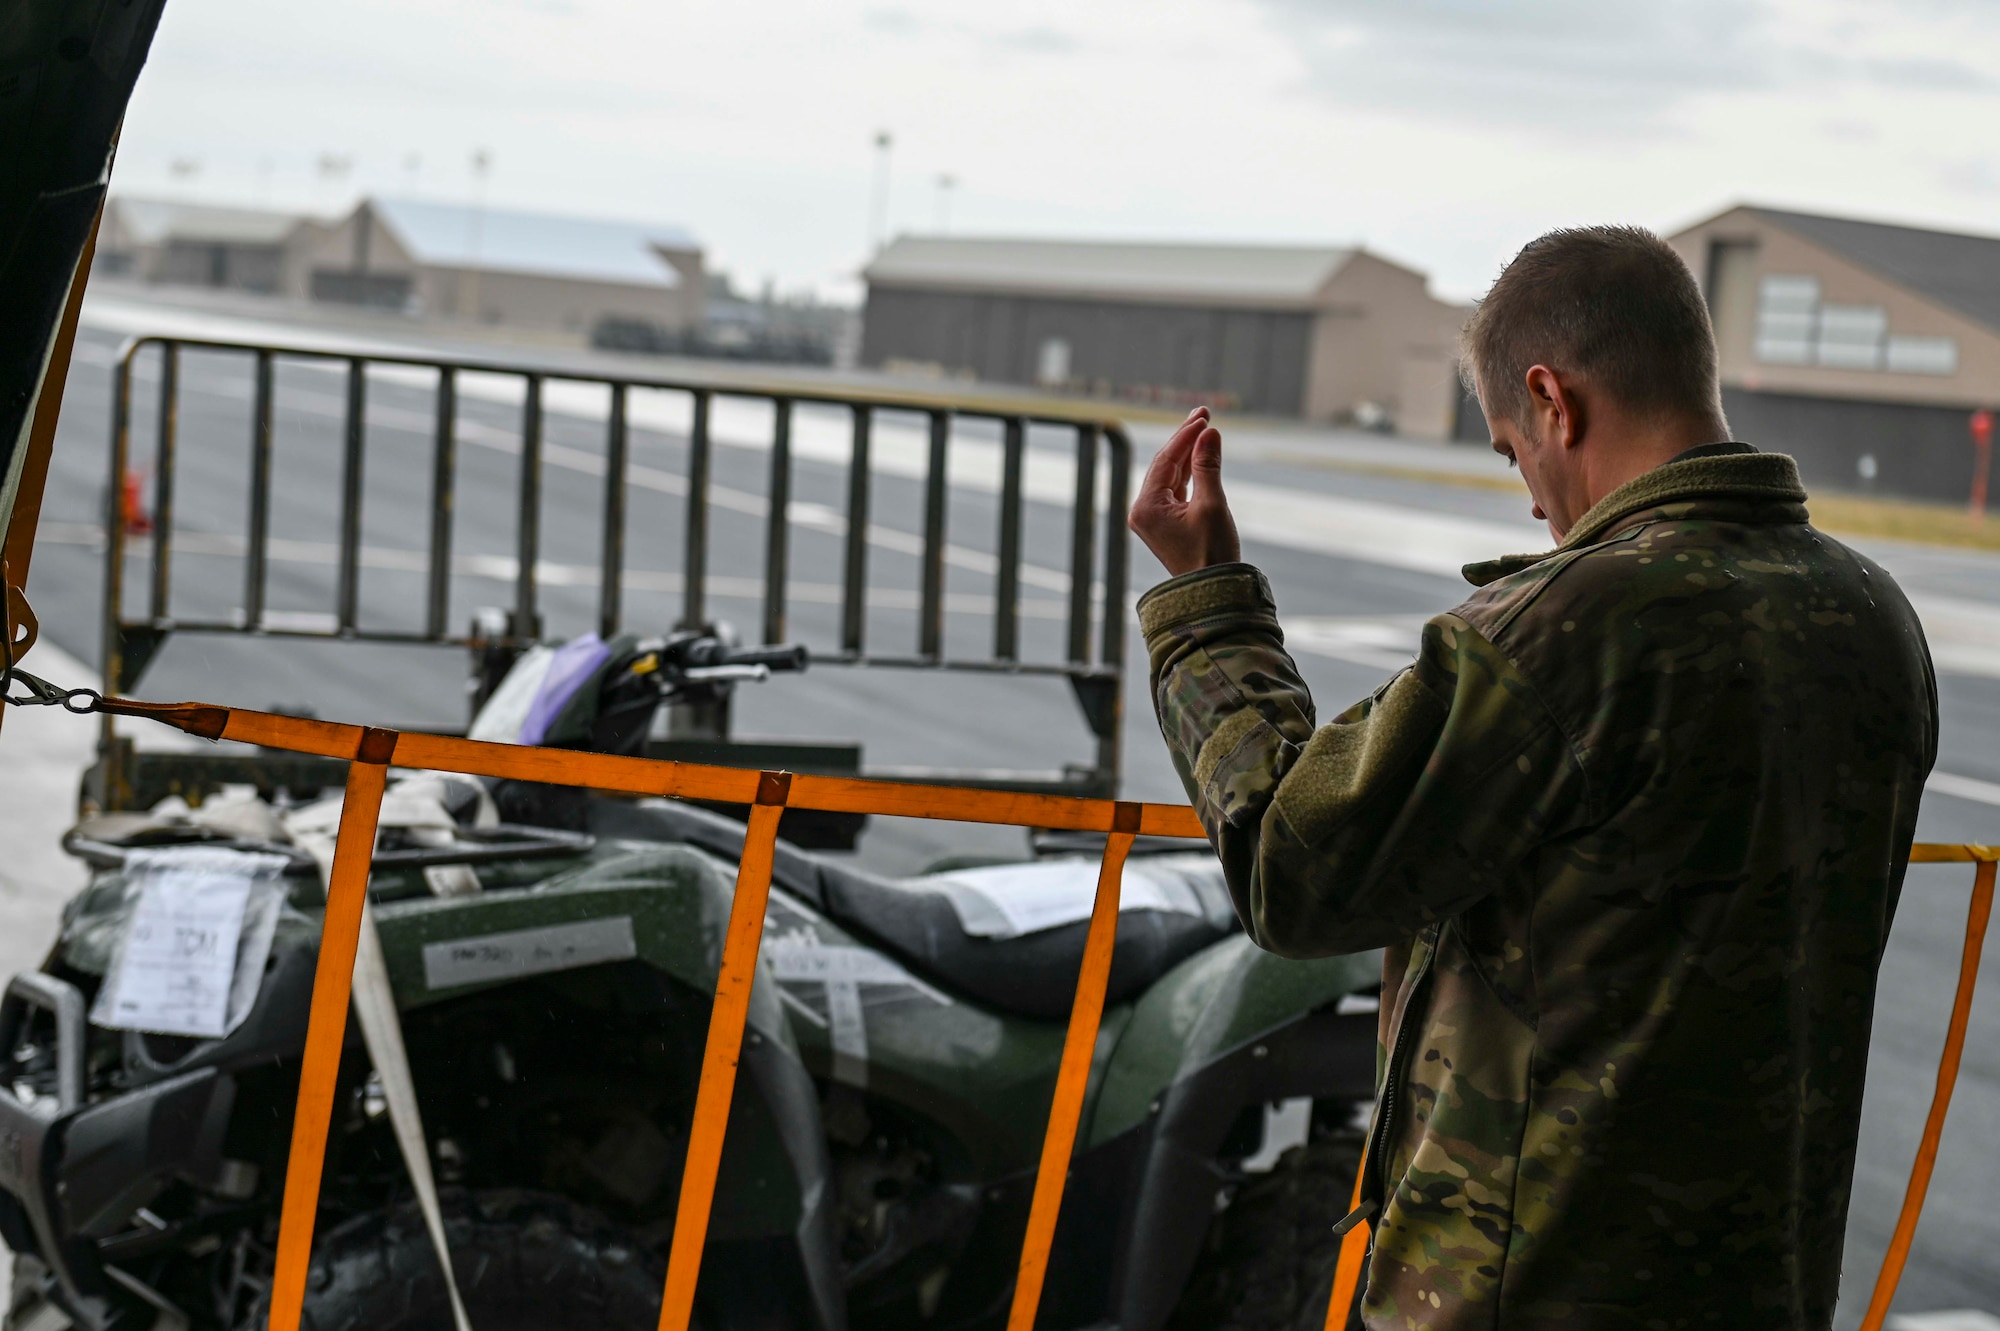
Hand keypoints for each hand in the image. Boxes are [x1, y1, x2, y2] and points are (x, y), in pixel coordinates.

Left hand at [1129, 406, 1240, 577]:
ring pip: (1171, 475)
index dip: (1186, 436)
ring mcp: (1153, 518)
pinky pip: (1176, 489)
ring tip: (1205, 428)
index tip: (1205, 417)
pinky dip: (1190, 472)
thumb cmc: (1212, 554)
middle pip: (1164, 464)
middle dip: (1185, 439)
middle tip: (1204, 414)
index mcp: (1146, 507)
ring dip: (1188, 453)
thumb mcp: (1212, 505)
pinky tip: (1201, 454)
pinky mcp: (1166, 523)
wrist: (1214, 593)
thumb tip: (1209, 432)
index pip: (1165, 460)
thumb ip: (1208, 466)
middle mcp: (1143, 510)